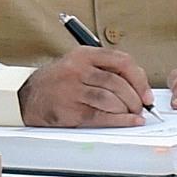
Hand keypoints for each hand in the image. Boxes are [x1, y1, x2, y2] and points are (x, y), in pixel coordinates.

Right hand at [18, 46, 153, 126]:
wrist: (30, 96)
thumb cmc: (60, 80)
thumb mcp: (80, 63)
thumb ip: (106, 68)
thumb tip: (138, 83)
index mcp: (85, 54)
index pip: (121, 60)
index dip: (138, 77)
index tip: (146, 91)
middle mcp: (79, 69)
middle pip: (117, 82)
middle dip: (135, 97)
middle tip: (142, 106)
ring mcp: (73, 89)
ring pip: (110, 99)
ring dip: (128, 109)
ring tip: (134, 114)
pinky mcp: (71, 109)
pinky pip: (101, 116)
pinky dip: (120, 120)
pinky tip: (129, 122)